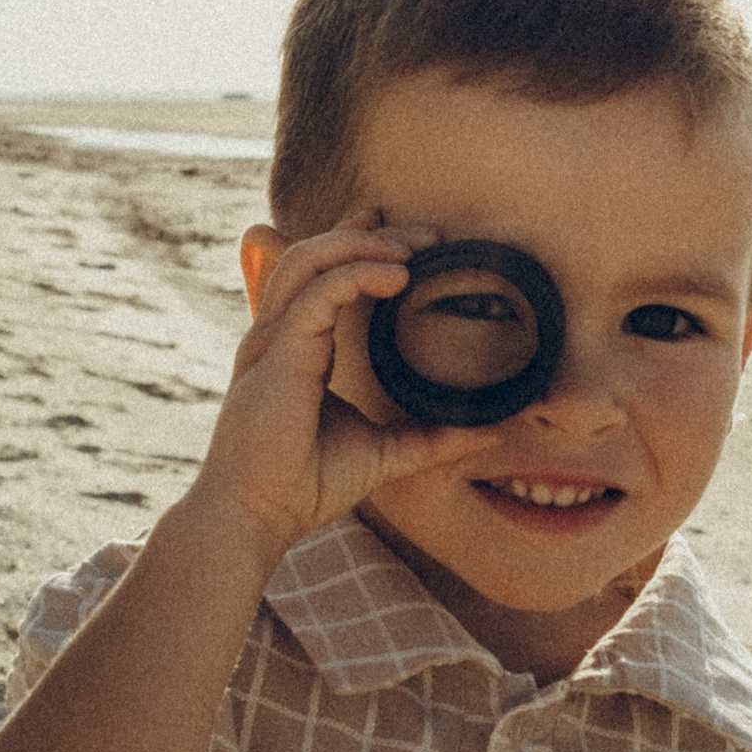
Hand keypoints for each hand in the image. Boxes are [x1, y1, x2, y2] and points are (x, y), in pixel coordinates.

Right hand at [185, 210, 488, 561]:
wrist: (258, 516)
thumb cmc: (305, 486)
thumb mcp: (384, 452)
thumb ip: (432, 437)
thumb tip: (493, 430)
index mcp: (293, 348)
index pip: (318, 273)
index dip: (356, 243)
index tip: (406, 235)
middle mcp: (277, 335)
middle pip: (316, 254)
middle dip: (370, 235)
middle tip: (429, 235)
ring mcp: (272, 340)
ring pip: (310, 260)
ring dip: (363, 244)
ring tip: (413, 249)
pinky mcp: (278, 354)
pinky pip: (318, 294)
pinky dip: (357, 275)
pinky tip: (398, 277)